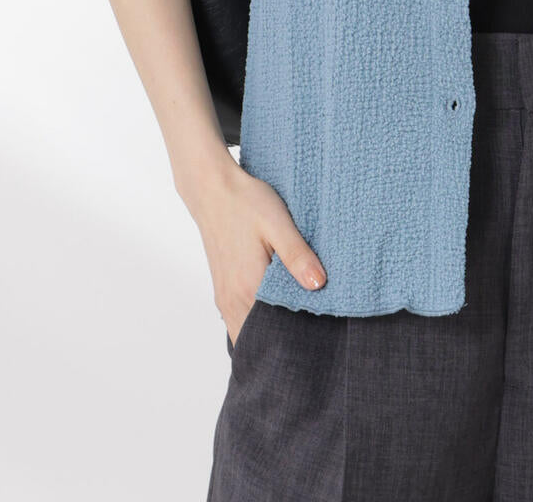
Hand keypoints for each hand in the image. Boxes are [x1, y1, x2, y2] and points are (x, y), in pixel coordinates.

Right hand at [185, 158, 327, 348]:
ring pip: (246, 333)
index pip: (272, 335)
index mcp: (249, 288)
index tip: (316, 337)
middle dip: (281, 343)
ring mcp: (224, 298)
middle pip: (257, 340)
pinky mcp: (222, 290)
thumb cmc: (245, 202)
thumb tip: (319, 285)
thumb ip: (297, 256)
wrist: (212, 189)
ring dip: (267, 333)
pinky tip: (274, 308)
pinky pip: (238, 320)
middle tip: (309, 336)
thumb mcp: (278, 223)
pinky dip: (255, 322)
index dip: (294, 340)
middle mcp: (232, 300)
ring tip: (294, 323)